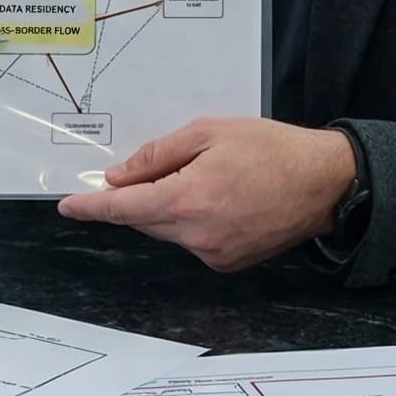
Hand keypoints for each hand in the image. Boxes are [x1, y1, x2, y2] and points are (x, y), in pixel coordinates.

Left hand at [54, 118, 356, 272]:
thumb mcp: (209, 133)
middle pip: (144, 220)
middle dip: (139, 197)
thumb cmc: (272, 149)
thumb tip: (120, 177)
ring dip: (169, 208)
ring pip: (168, 231)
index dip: (91, 207)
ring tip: (207, 178)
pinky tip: (220, 199)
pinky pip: (192, 241)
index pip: (122, 209)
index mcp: (188, 200)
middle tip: (161, 168)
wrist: (328, 183)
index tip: (68, 205)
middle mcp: (196, 235)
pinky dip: (192, 221)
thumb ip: (158, 156)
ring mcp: (214, 254)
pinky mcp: (229, 262)